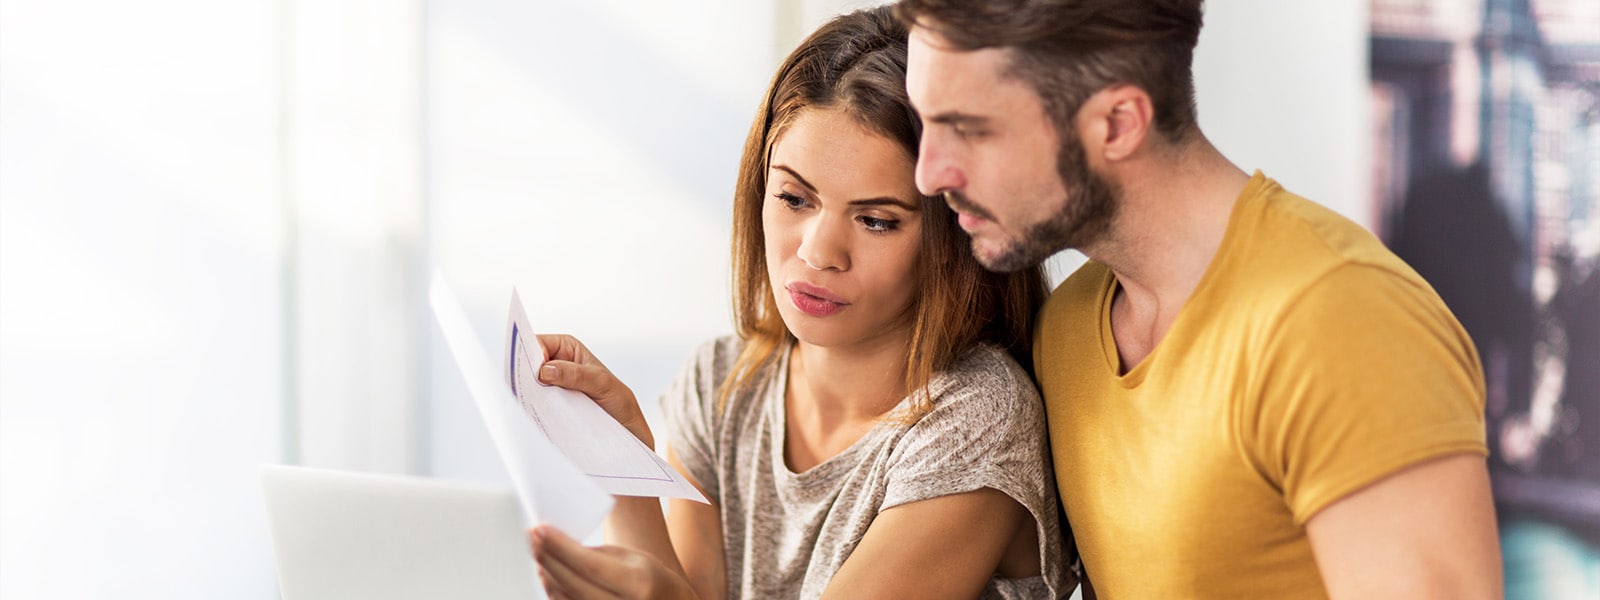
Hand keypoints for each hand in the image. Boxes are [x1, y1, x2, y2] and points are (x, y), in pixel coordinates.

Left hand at [530, 525, 697, 599]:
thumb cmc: (650, 579)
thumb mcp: (632, 559)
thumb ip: (596, 554)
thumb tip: (556, 545)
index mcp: (638, 583)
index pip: (589, 564)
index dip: (560, 547)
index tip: (540, 529)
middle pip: (573, 584)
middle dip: (548, 558)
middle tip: (532, 538)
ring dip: (547, 575)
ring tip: (538, 552)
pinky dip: (553, 591)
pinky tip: (548, 574)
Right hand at [535, 334, 653, 446]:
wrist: (626, 430)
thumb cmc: (619, 401)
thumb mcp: (601, 383)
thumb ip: (575, 374)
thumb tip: (545, 370)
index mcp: (567, 348)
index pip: (539, 343)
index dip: (529, 353)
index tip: (530, 369)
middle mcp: (557, 364)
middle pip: (530, 365)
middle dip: (525, 375)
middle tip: (524, 388)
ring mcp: (552, 386)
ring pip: (531, 387)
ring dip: (530, 395)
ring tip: (531, 404)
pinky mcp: (551, 406)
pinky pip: (536, 405)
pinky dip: (535, 409)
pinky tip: (537, 416)